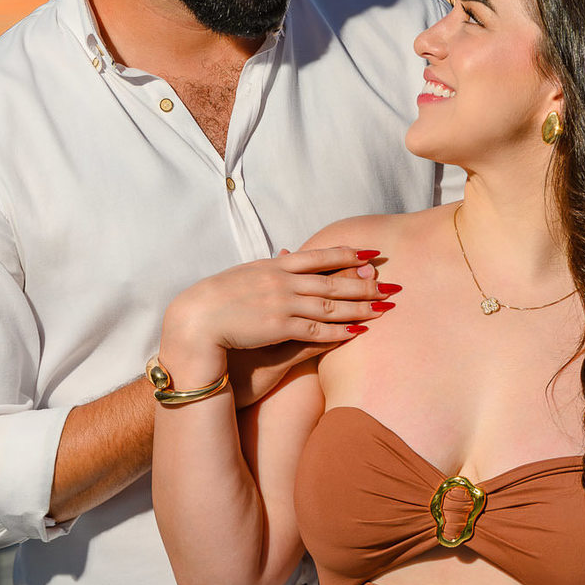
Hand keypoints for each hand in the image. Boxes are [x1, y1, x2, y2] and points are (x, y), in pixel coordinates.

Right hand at [159, 246, 394, 379]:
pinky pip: (316, 329)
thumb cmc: (214, 300)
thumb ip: (268, 270)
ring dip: (359, 306)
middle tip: (390, 282)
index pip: (316, 256)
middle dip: (363, 282)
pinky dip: (339, 331)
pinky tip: (358, 332)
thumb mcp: (243, 277)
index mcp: (272, 265)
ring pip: (329, 304)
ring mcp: (281, 302)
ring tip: (384, 307)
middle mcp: (281, 280)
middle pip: (331, 279)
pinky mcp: (278, 326)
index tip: (369, 253)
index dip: (345, 253)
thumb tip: (282, 256)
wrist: (194, 319)